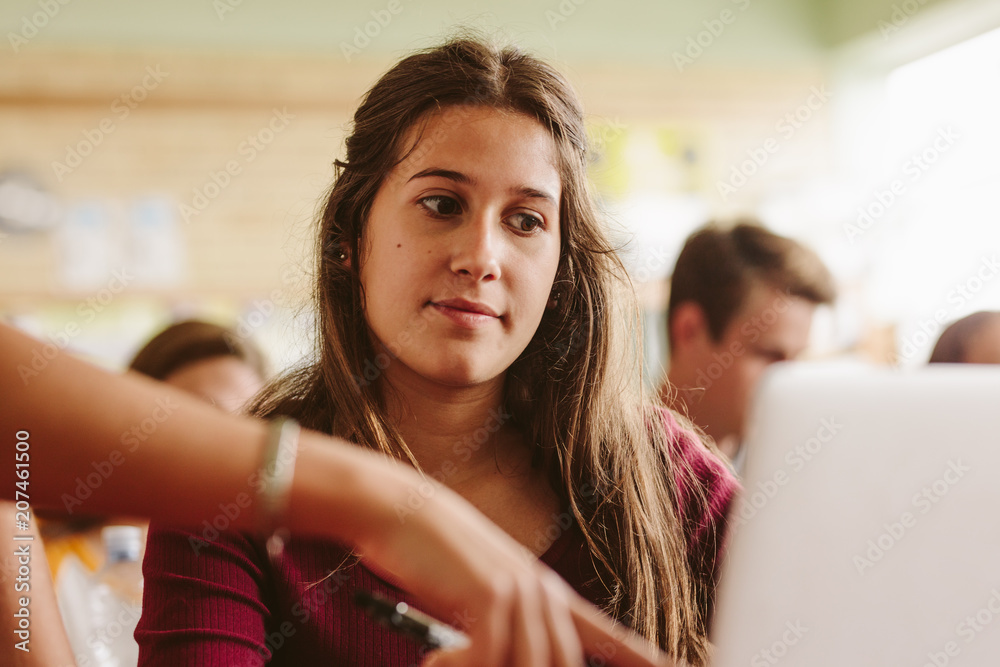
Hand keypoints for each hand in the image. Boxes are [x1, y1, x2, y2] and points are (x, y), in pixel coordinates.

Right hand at [352, 461, 673, 666]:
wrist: (398, 510)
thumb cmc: (432, 556)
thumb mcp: (477, 595)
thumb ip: (505, 625)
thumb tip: (513, 656)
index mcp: (545, 590)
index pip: (604, 632)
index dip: (640, 656)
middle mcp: (542, 591)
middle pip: (560, 664)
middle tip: (460, 664)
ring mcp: (520, 590)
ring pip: (527, 665)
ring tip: (442, 662)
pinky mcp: (491, 593)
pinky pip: (489, 659)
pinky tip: (433, 658)